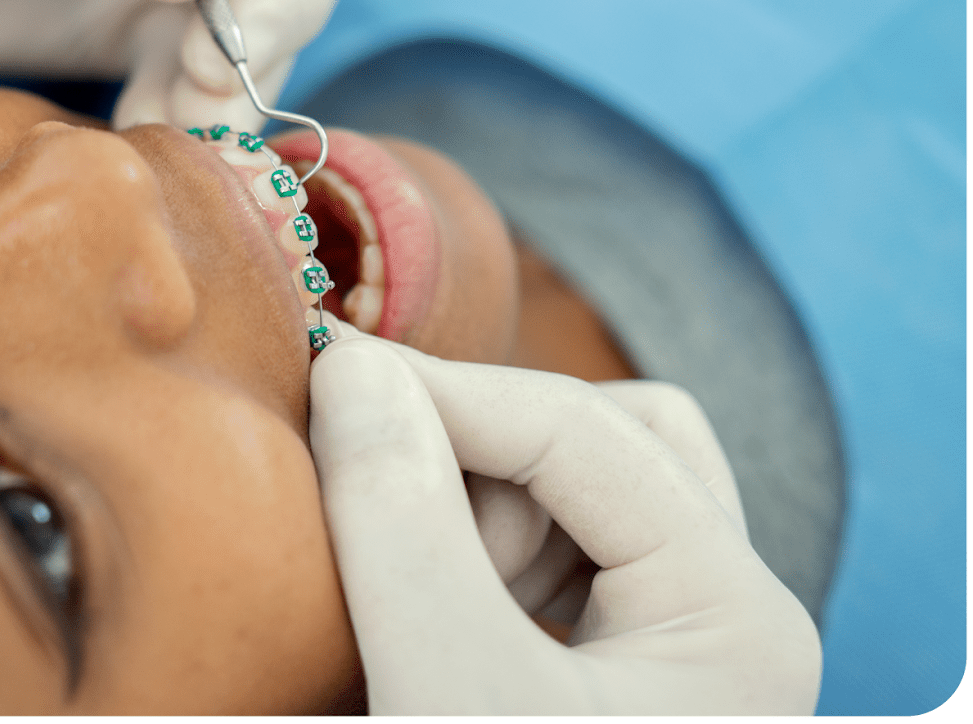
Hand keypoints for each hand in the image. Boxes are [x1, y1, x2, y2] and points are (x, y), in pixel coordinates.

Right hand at [308, 327, 820, 713]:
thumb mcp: (453, 690)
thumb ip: (404, 525)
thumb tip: (353, 369)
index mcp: (734, 616)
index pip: (584, 427)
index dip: (446, 390)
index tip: (324, 376)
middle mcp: (718, 619)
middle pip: (603, 438)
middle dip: (478, 451)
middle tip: (377, 497)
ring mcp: (659, 648)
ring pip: (565, 495)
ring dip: (465, 509)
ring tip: (389, 587)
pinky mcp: (594, 677)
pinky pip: (536, 560)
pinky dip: (463, 556)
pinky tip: (406, 608)